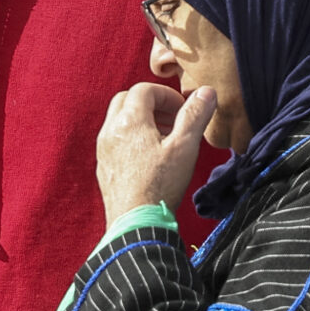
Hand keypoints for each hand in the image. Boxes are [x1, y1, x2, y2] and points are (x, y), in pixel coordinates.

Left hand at [96, 82, 215, 220]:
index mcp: (128, 122)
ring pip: (119, 120)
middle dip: (152, 103)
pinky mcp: (104, 165)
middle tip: (174, 119)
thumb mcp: (185, 146)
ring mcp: (104, 149)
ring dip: (143, 119)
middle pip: (126, 100)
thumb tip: (206, 92)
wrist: (135, 220)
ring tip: (167, 137)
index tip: (183, 109)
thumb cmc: (160, 184)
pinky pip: (116, 139)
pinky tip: (152, 155)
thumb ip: (195, 115)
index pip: (143, 90)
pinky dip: (133, 136)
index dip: (166, 95)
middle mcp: (110, 132)